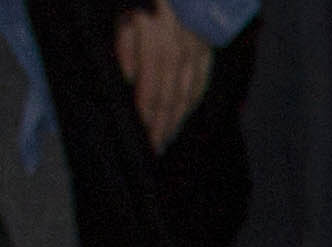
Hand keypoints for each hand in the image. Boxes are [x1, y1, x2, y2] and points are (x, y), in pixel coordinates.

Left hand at [114, 1, 212, 147]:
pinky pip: (202, 80)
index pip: (151, 85)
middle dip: (162, 124)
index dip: (147, 113)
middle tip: (156, 147)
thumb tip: (131, 81)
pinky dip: (194, 100)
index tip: (142, 134)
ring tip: (168, 136)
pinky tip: (185, 113)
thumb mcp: (124, 15)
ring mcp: (197, 49)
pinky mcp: (206, 47)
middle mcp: (180, 48)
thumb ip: (125, 46)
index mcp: (156, 39)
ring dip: (178, 117)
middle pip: (171, 94)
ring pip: (188, 91)